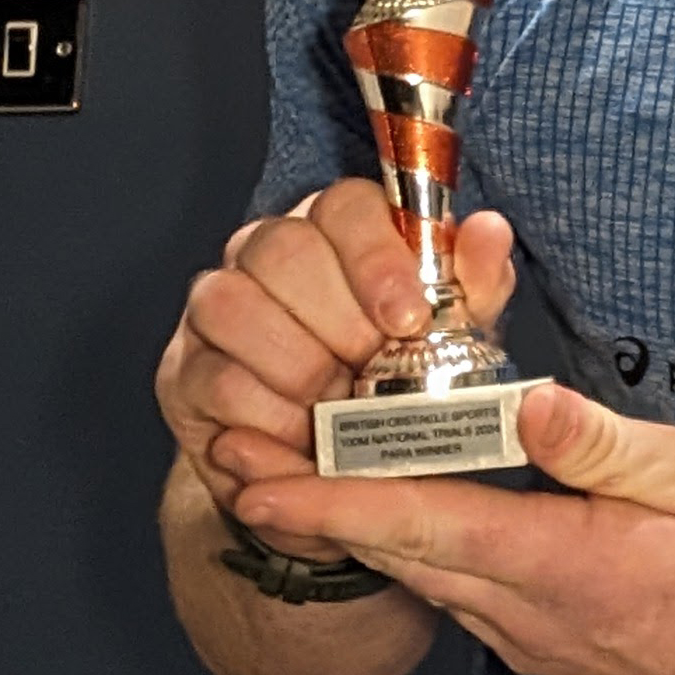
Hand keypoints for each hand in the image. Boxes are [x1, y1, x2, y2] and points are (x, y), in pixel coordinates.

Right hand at [154, 177, 516, 559]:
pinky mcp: (184, 369)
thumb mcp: (458, 333)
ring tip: (336, 405)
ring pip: (230, 301)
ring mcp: (217, 305)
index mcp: (339, 227)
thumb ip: (475, 281)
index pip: (345, 204)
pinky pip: (211, 376)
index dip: (375, 257)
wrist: (342, 470)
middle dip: (336, 319)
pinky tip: (302, 436)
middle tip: (372, 371)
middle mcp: (268, 249)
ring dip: (294, 363)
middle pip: (282, 247)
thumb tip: (490, 228)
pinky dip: (263, 413)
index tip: (408, 318)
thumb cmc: (405, 378)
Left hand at [235, 383, 674, 674]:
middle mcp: (526, 612)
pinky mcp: (539, 641)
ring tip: (288, 473)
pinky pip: (454, 588)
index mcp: (563, 562)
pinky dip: (406, 544)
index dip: (332, 505)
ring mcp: (528, 636)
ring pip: (420, 574)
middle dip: (310, 509)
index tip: (259, 482)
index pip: (424, 525)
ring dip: (350, 528)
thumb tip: (523, 401)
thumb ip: (599, 442)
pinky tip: (392, 507)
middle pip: (398, 554)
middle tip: (238, 457)